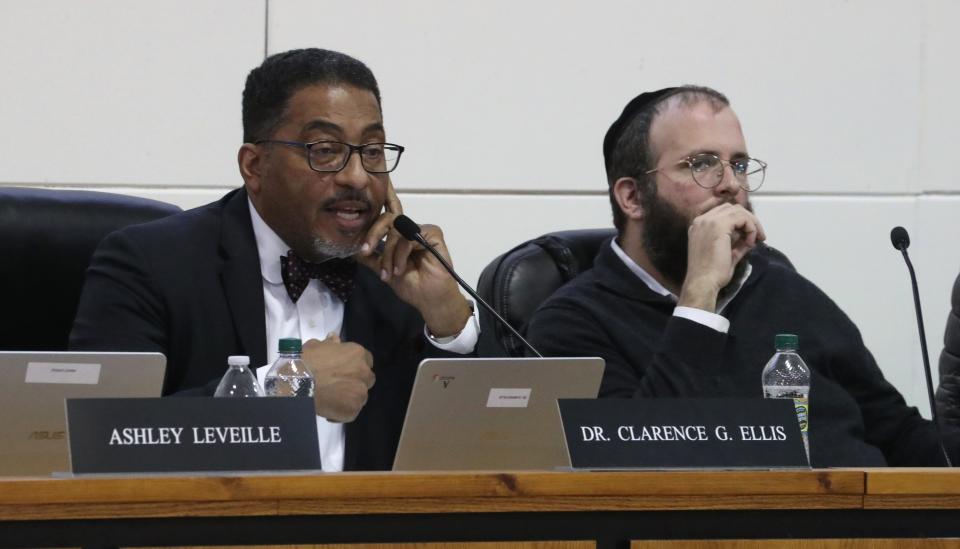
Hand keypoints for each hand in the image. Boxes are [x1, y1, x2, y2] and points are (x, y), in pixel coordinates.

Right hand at [301, 335, 374, 422]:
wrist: (297, 383)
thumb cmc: (306, 361)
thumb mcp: (316, 346)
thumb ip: (329, 343)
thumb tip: (334, 338)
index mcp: (357, 354)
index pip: (366, 360)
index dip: (355, 366)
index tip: (345, 370)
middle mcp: (364, 372)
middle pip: (366, 379)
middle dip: (356, 381)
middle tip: (338, 384)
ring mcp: (360, 393)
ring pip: (360, 396)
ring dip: (350, 397)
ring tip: (332, 398)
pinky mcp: (353, 410)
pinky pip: (351, 411)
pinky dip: (342, 411)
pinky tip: (329, 408)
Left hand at [355, 182, 470, 337]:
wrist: (430, 299)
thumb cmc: (412, 286)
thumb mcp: (384, 271)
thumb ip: (371, 259)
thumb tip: (353, 251)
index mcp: (399, 236)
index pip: (382, 220)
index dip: (370, 227)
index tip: (361, 247)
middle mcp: (410, 230)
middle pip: (387, 219)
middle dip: (373, 235)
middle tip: (366, 251)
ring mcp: (422, 231)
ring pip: (396, 230)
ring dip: (389, 253)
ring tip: (389, 273)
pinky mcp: (433, 234)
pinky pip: (408, 238)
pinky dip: (400, 255)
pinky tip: (400, 269)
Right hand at [678, 203, 764, 311]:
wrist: (703, 282)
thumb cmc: (711, 273)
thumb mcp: (727, 254)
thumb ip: (736, 243)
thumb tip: (749, 238)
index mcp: (700, 226)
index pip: (723, 213)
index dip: (740, 222)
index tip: (749, 237)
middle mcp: (702, 220)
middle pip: (732, 208)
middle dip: (748, 220)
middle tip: (756, 237)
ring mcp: (708, 221)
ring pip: (738, 211)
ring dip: (751, 223)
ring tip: (754, 240)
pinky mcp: (718, 225)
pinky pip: (742, 217)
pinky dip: (750, 227)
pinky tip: (749, 242)